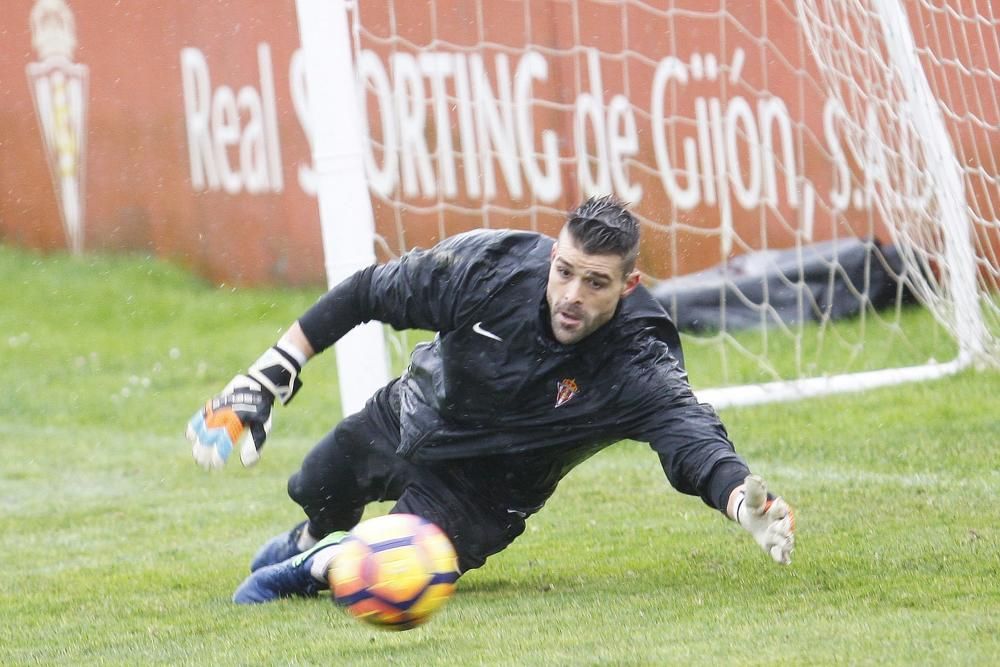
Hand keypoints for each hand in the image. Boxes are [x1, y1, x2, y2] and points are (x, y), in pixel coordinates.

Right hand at [186, 345, 302, 469]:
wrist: (256, 386)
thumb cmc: (261, 411)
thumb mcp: (263, 427)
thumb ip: (254, 444)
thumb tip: (246, 463)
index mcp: (238, 420)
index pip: (224, 441)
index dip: (219, 454)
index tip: (217, 465)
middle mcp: (224, 414)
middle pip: (209, 436)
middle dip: (205, 452)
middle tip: (205, 465)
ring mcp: (216, 408)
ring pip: (202, 428)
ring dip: (198, 443)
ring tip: (197, 456)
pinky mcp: (212, 404)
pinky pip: (199, 416)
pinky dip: (194, 426)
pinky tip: (191, 437)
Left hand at [733, 475, 794, 564]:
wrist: (754, 519)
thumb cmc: (756, 507)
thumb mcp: (753, 499)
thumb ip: (754, 489)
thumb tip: (753, 477)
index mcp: (778, 510)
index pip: (781, 509)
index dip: (779, 507)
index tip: (778, 503)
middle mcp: (781, 524)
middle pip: (785, 527)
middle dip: (784, 528)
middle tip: (781, 529)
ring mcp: (779, 536)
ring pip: (786, 541)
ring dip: (786, 543)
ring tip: (787, 546)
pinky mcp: (775, 547)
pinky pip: (780, 554)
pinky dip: (782, 558)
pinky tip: (784, 561)